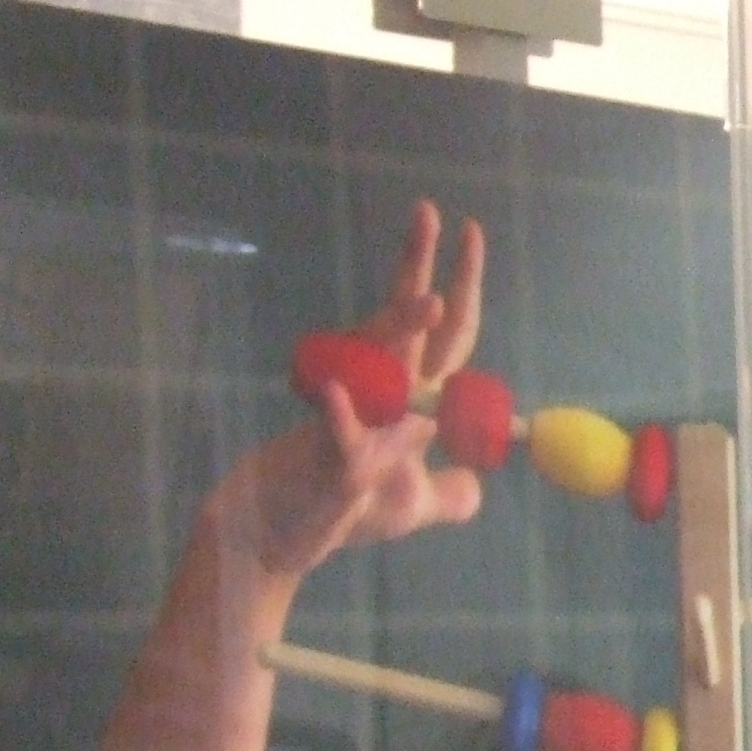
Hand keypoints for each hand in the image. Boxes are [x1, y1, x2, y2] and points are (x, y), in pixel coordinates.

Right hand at [225, 200, 488, 583]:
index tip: (469, 232)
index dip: (460, 286)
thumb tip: (475, 488)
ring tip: (431, 301)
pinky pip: (338, 431)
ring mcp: (353, 422)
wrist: (276, 538)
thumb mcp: (408, 507)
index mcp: (404, 399)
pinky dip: (339, 413)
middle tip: (426, 211)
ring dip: (401, 334)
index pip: (441, 335)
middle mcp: (377, 397)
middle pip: (403, 325)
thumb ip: (445, 493)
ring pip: (379, 368)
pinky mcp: (333, 460)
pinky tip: (337, 392)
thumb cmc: (337, 514)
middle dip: (416, 268)